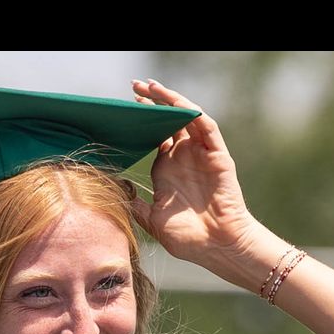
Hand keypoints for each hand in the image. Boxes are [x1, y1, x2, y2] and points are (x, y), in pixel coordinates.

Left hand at [130, 79, 259, 265]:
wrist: (217, 247)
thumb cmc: (188, 239)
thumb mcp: (152, 221)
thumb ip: (135, 205)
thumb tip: (115, 188)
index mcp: (167, 170)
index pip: (153, 136)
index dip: (141, 121)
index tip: (123, 109)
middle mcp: (184, 158)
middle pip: (168, 121)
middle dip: (152, 102)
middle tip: (133, 87)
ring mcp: (201, 155)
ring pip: (186, 118)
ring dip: (170, 101)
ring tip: (151, 87)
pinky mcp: (217, 156)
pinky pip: (206, 128)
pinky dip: (193, 113)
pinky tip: (178, 104)